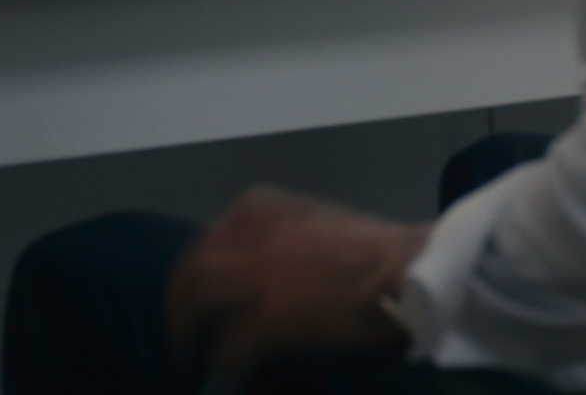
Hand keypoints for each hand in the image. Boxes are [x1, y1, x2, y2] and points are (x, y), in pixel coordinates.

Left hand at [165, 186, 428, 381]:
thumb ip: (282, 239)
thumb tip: (265, 273)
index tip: (198, 295)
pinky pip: (226, 350)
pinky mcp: (262, 320)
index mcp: (259, 207)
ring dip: (185, 333)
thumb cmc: (377, 251)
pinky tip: (223, 383)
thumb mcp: (317, 224)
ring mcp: (250, 276)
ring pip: (194, 305)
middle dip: (178, 304)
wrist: (408, 272)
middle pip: (191, 270)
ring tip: (188, 358)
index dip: (197, 271)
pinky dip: (222, 370)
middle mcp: (245, 234)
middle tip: (181, 334)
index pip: (209, 239)